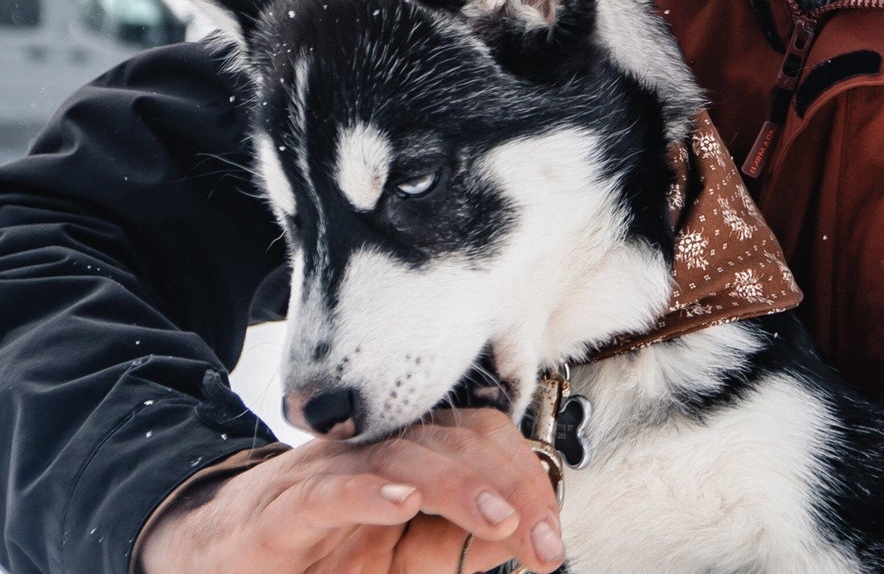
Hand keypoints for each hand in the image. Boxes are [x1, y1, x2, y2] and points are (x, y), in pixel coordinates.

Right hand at [139, 407, 564, 572]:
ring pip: (404, 455)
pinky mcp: (283, 510)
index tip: (554, 531)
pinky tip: (401, 503)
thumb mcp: (397, 560)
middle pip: (457, 438)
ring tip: (500, 518)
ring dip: (460, 485)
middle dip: (510, 483)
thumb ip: (453, 546)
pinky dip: (368, 492)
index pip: (482, 438)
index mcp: (409, 454)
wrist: (214, 558)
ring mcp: (329, 471)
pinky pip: (330, 490)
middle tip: (543, 534)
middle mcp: (376, 449)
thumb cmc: (312, 556)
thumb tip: (517, 535)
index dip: (526, 476)